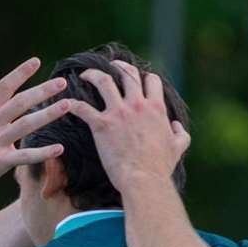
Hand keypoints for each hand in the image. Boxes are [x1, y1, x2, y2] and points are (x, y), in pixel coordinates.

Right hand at [0, 58, 74, 200]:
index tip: (36, 61)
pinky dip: (42, 153)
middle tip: (61, 82)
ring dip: (48, 114)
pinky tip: (59, 148)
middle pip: (20, 102)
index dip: (20, 73)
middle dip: (42, 90)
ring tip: (67, 105)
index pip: (4, 86)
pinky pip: (24, 156)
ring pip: (26, 124)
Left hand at [63, 58, 190, 194]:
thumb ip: (180, 134)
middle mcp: (138, 105)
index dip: (144, 77)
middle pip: (128, 74)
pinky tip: (67, 103)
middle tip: (110, 66)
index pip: (151, 81)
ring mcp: (119, 113)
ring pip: (104, 81)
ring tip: (85, 75)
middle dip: (118, 66)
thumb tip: (176, 125)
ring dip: (93, 75)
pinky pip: (83, 108)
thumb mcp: (177, 148)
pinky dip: (73, 104)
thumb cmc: (160, 167)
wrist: (144, 180)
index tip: (137, 78)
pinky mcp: (102, 125)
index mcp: (156, 108)